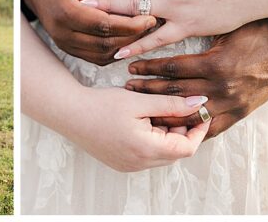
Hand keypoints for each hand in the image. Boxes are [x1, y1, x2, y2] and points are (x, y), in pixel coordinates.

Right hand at [22, 0, 156, 65]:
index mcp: (65, 11)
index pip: (104, 25)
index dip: (130, 24)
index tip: (151, 17)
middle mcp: (62, 33)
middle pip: (105, 43)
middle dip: (133, 37)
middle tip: (152, 25)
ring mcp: (64, 45)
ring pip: (104, 55)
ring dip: (127, 46)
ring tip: (144, 32)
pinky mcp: (70, 51)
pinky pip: (98, 58)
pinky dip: (116, 50)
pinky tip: (128, 38)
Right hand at [61, 87, 210, 171]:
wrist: (67, 113)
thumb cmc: (100, 105)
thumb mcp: (139, 101)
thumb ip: (171, 104)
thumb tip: (200, 103)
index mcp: (146, 149)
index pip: (187, 147)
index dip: (198, 130)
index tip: (200, 112)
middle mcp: (139, 163)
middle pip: (175, 152)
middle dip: (180, 130)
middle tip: (172, 107)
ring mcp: (129, 166)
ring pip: (161, 154)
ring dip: (165, 135)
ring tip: (152, 113)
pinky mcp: (121, 163)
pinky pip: (147, 156)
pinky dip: (151, 141)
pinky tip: (140, 122)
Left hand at [124, 18, 267, 138]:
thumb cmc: (255, 30)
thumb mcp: (223, 27)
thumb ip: (196, 32)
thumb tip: (160, 23)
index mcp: (216, 63)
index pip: (172, 69)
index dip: (148, 68)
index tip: (130, 66)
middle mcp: (222, 87)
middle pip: (174, 92)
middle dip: (147, 90)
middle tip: (127, 87)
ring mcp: (232, 104)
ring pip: (188, 113)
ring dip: (162, 110)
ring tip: (141, 106)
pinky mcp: (240, 114)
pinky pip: (210, 127)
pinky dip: (189, 128)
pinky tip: (170, 126)